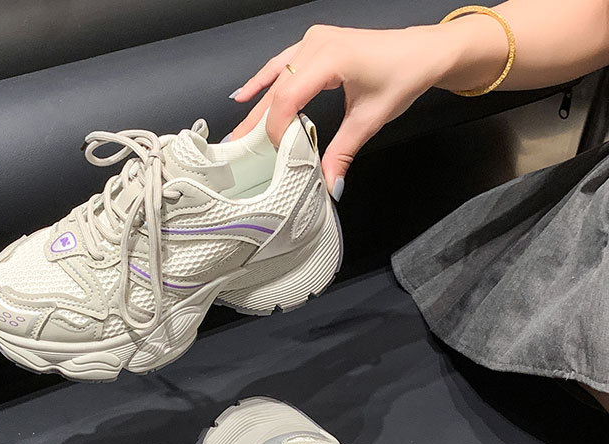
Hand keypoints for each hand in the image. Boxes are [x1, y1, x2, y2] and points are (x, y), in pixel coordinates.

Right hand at [228, 24, 450, 191]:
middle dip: (257, 121)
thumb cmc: (402, 76)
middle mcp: (317, 45)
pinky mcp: (315, 44)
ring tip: (238, 131)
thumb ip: (343, 152)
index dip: (276, 128)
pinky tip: (244, 94)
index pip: (288, 98)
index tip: (276, 153)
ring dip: (257, 105)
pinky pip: (281, 63)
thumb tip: (329, 185)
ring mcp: (314, 41)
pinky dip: (263, 80)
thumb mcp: (370, 120)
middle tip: (237, 148)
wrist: (423, 52)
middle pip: (277, 88)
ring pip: (276, 78)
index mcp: (331, 59)